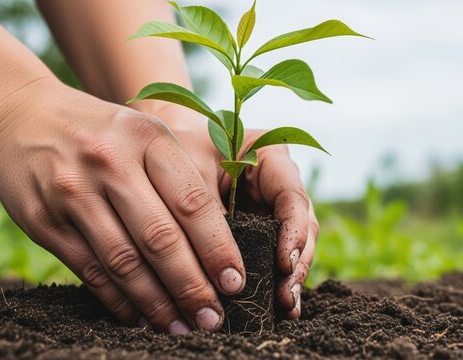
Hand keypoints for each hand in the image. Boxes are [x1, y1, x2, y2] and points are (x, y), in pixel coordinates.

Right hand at [0, 79, 245, 332]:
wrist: (24, 117)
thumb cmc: (106, 134)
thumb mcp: (148, 134)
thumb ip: (182, 178)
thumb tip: (222, 246)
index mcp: (148, 138)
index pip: (192, 203)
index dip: (217, 249)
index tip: (235, 283)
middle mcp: (110, 162)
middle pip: (160, 238)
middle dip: (191, 286)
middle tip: (213, 318)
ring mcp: (73, 192)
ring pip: (124, 262)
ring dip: (157, 303)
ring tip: (181, 326)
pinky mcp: (44, 219)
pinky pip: (89, 270)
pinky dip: (118, 300)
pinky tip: (140, 317)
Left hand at [173, 124, 318, 319]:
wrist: (160, 147)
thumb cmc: (177, 148)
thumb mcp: (189, 172)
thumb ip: (206, 212)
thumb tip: (220, 267)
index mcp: (271, 159)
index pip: (292, 195)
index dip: (293, 231)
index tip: (283, 262)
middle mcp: (279, 185)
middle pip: (301, 226)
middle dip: (296, 262)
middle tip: (286, 296)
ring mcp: (272, 210)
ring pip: (294, 245)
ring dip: (291, 278)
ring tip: (286, 308)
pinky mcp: (260, 232)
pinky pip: (273, 257)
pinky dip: (275, 280)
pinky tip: (277, 308)